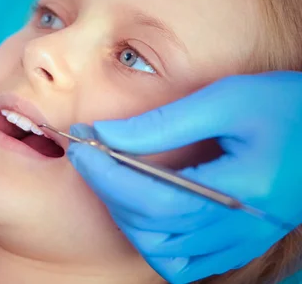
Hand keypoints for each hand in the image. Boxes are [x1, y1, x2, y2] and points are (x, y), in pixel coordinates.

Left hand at [67, 71, 301, 282]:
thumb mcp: (227, 100)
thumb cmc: (286, 107)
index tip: (81, 144)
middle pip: (151, 224)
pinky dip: (153, 242)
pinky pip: (183, 263)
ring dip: (125, 214)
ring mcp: (239, 241)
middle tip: (88, 152)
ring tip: (113, 177)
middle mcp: (238, 226)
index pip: (153, 198)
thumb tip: (105, 134)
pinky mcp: (238, 244)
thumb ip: (164, 123)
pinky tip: (143, 211)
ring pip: (160, 249)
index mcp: (240, 190)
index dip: (107, 174)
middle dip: (107, 187)